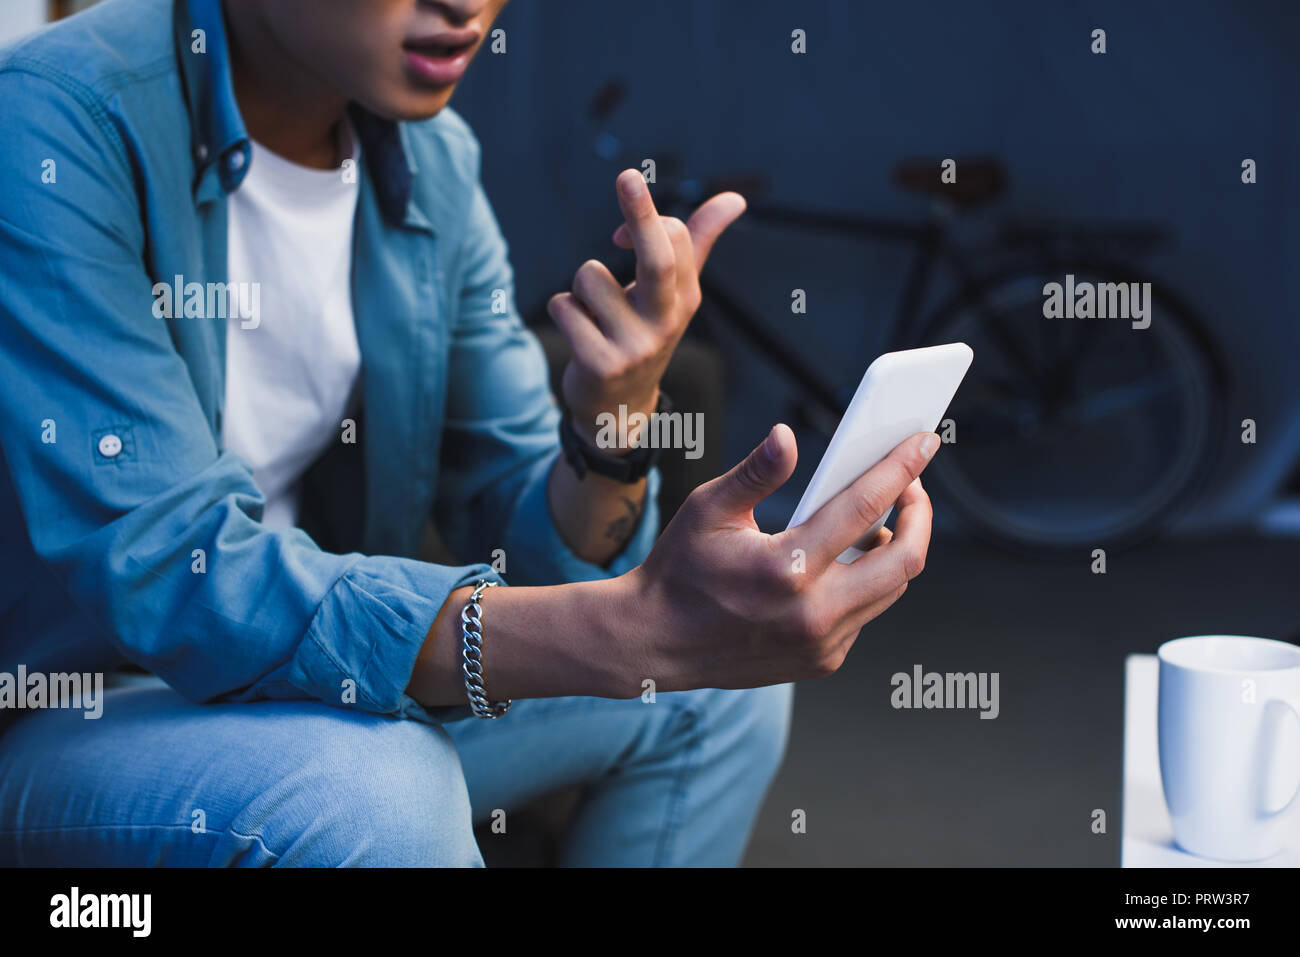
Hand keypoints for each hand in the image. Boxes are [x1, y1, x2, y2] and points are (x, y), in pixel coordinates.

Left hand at [547, 169, 745, 448]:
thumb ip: (698, 242)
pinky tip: (580, 334)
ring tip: (594, 316)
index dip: (644, 215)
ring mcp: (635, 346)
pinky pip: (564, 307)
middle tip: (627, 176)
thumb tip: (736, 199)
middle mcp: (666, 321)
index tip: (623, 217)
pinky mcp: (600, 364)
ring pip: (588, 277)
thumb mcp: (674, 293)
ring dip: (578, 289)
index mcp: (686, 297)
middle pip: (657, 260)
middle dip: (641, 216)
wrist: (619, 408)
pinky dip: (563, 311)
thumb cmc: (643, 333)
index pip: (676, 239)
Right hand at [625, 425, 938, 690]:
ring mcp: (822, 643)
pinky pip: (865, 614)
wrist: (655, 643)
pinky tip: (844, 561)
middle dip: (919, 516)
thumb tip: (787, 437)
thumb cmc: (680, 570)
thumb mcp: (708, 509)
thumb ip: (757, 472)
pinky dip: (865, 583)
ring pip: (891, 589)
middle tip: (912, 489)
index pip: (863, 508)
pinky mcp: (822, 661)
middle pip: (905, 560)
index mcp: (786, 567)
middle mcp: (813, 612)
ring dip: (894, 550)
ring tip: (876, 521)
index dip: (900, 470)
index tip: (924, 443)